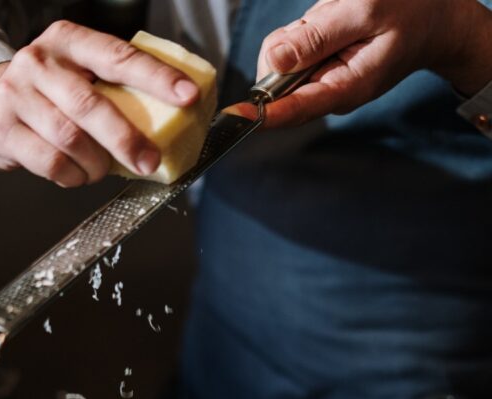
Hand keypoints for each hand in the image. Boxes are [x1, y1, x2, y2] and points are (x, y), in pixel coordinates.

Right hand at [0, 21, 198, 185]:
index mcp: (68, 41)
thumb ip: (112, 90)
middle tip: (149, 161)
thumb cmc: (46, 95)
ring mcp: (16, 95)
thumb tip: (171, 124)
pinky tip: (77, 175)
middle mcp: (39, 61)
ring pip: (70, 139)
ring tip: (101, 169)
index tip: (188, 97)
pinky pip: (50, 163)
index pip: (118, 56)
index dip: (156, 77)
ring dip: (95, 164)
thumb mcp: (76, 76)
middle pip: (91, 105)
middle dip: (126, 139)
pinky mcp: (3, 130)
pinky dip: (72, 177)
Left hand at [238, 0, 491, 127]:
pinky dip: (303, 28)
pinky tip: (332, 20)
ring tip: (336, 18)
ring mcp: (320, 80)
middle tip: (327, 21)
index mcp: (343, 89)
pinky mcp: (317, 65)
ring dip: (298, 33)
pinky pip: (291, 46)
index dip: (261, 111)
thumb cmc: (409, 11)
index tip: (238, 114)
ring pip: (279, 60)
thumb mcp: (365, 12)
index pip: (292, 109)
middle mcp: (326, 91)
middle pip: (277, 81)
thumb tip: (273, 61)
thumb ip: (317, 37)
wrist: (434, 16)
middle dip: (288, 46)